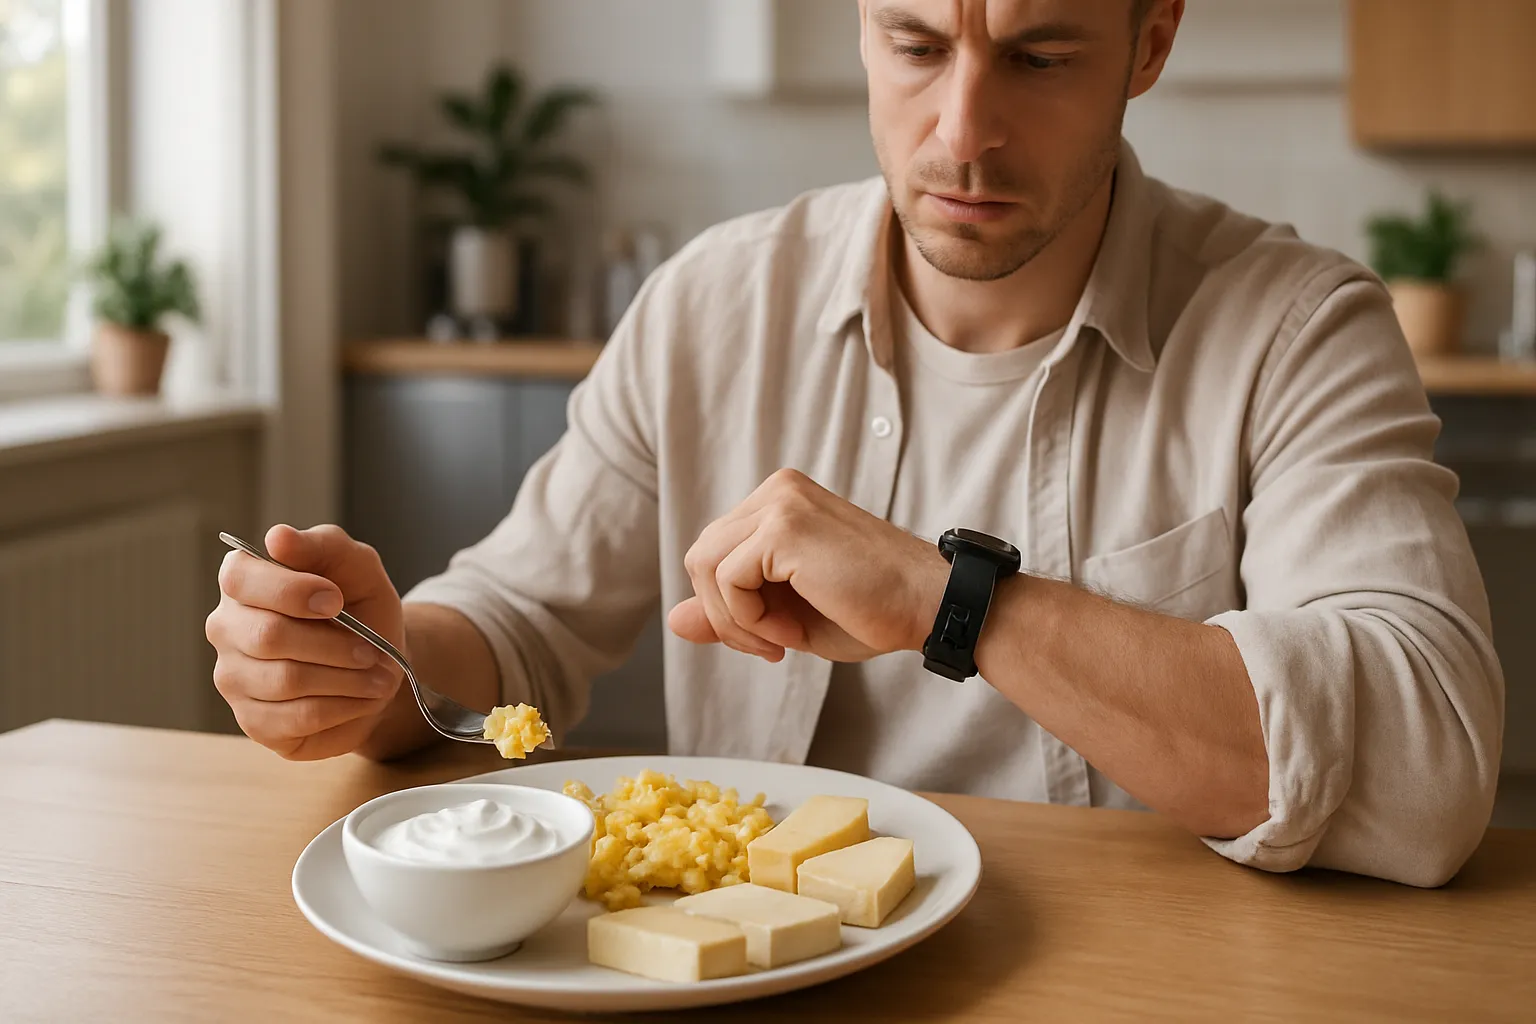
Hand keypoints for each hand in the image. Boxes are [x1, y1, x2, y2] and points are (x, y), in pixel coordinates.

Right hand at [205, 524, 404, 759]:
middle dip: (333, 644)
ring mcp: (233, 678)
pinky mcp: (253, 721)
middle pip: (267, 636)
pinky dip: (343, 707)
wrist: (379, 664)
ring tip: (376, 675)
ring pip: (285, 680)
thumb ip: (324, 545)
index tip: (336, 600)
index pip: (241, 578)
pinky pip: (297, 718)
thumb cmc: (360, 607)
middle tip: (371, 650)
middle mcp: (227, 627)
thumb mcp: (358, 567)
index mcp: (243, 580)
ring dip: (346, 678)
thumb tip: (277, 538)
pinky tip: (360, 698)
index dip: (292, 590)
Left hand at [668, 469, 948, 662]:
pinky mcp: (782, 526)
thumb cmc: (873, 610)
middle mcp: (776, 490)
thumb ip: (729, 612)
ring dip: (737, 620)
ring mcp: (778, 502)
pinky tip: (792, 631)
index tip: (773, 638)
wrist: (929, 606)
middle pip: (701, 557)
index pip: (715, 553)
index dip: (729, 607)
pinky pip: (727, 580)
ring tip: (786, 637)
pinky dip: (750, 619)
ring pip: (705, 568)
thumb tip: (674, 620)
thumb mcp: (786, 615)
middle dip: (726, 616)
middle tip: (774, 645)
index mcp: (779, 501)